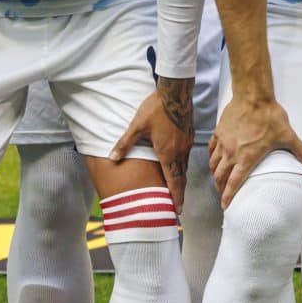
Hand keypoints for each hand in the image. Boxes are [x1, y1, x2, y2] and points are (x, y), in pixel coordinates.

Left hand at [112, 78, 193, 210]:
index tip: (177, 210)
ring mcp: (186, 143)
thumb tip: (112, 158)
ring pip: (184, 167)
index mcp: (167, 153)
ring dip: (181, 180)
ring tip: (177, 189)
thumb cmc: (155, 109)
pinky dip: (182, 166)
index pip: (173, 181)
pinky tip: (178, 165)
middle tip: (178, 207)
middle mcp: (180, 151)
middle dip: (179, 193)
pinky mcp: (189, 136)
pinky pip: (186, 156)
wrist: (175, 92)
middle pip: (181, 177)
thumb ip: (125, 143)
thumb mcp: (136, 126)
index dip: (175, 196)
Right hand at [207, 87, 301, 208]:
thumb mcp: (287, 135)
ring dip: (215, 174)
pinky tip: (214, 159)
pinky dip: (211, 157)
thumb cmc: (269, 116)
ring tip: (217, 179)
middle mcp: (231, 153)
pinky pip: (211, 149)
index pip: (234, 182)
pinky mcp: (219, 131)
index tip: (225, 205)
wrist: (253, 96)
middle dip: (220, 188)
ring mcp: (223, 142)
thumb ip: (299, 150)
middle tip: (222, 194)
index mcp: (246, 158)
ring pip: (213, 164)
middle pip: (220, 177)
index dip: (228, 196)